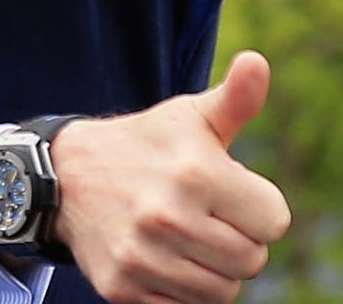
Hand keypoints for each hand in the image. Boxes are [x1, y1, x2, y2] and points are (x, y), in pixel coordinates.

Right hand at [51, 52, 290, 303]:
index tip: (231, 193)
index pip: (274, 221)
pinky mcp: (122, 288)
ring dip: (213, 270)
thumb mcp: (190, 116)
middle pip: (251, 261)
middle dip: (239, 240)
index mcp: (196, 172)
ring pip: (221, 293)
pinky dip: (182, 292)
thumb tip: (258, 62)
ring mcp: (142, 256)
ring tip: (188, 238)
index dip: (259, 207)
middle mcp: (167, 216)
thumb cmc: (146, 144)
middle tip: (208, 217)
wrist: (67, 176)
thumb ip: (235, 99)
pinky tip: (165, 260)